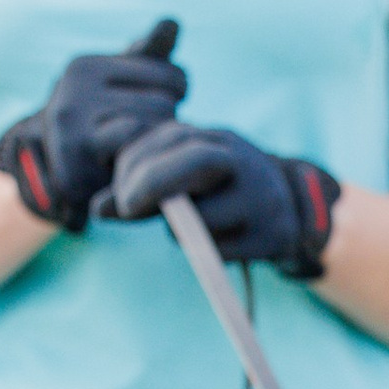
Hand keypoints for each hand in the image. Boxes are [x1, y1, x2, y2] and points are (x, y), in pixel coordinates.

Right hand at [0, 20, 185, 232]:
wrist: (51, 181)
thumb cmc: (97, 127)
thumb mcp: (120, 89)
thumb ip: (148, 57)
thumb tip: (172, 22)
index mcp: (85, 67)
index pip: (168, 73)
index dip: (178, 96)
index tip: (164, 108)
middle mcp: (73, 90)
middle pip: (165, 102)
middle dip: (168, 122)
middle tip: (151, 137)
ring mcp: (72, 127)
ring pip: (154, 128)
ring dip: (158, 144)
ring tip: (140, 151)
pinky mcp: (77, 163)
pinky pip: (135, 155)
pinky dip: (142, 164)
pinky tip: (133, 168)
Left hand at [107, 120, 339, 280]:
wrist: (291, 212)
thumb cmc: (220, 194)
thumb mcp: (182, 180)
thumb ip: (140, 187)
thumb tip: (96, 209)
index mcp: (215, 139)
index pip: (170, 137)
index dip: (134, 163)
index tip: (116, 193)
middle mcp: (242, 160)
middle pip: (198, 161)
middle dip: (153, 182)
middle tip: (127, 209)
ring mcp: (261, 197)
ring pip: (207, 215)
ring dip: (179, 230)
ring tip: (181, 231)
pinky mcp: (272, 234)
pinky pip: (223, 250)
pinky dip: (206, 251)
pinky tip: (214, 245)